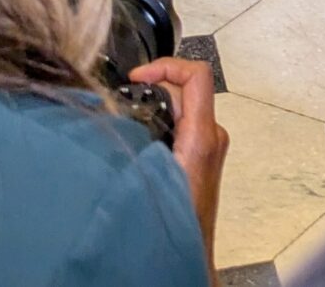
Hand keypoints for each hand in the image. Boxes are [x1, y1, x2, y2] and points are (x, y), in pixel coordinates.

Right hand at [129, 56, 227, 267]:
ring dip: (153, 105)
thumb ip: (137, 145)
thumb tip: (113, 117)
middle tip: (121, 97)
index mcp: (202, 138)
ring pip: (181, 107)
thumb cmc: (176, 227)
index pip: (197, 75)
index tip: (136, 76)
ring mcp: (208, 147)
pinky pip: (180, 125)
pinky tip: (133, 139)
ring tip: (123, 116)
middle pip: (185, 89)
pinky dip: (156, 122)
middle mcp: (211, 137)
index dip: (165, 65)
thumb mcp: (150, 180)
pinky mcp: (200, 157)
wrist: (188, 259)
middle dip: (152, 87)